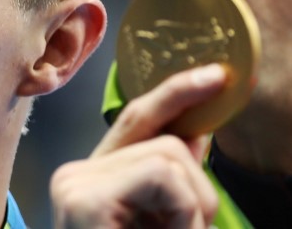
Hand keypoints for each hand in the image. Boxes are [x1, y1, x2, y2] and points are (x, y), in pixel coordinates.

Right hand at [51, 63, 226, 227]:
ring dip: (194, 205)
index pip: (137, 120)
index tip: (216, 77)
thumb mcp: (162, 219)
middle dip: (198, 187)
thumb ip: (173, 177)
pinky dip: (185, 210)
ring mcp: (75, 183)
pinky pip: (161, 172)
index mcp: (91, 178)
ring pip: (169, 152)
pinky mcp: (84, 199)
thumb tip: (197, 131)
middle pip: (165, 141)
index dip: (177, 94)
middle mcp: (76, 175)